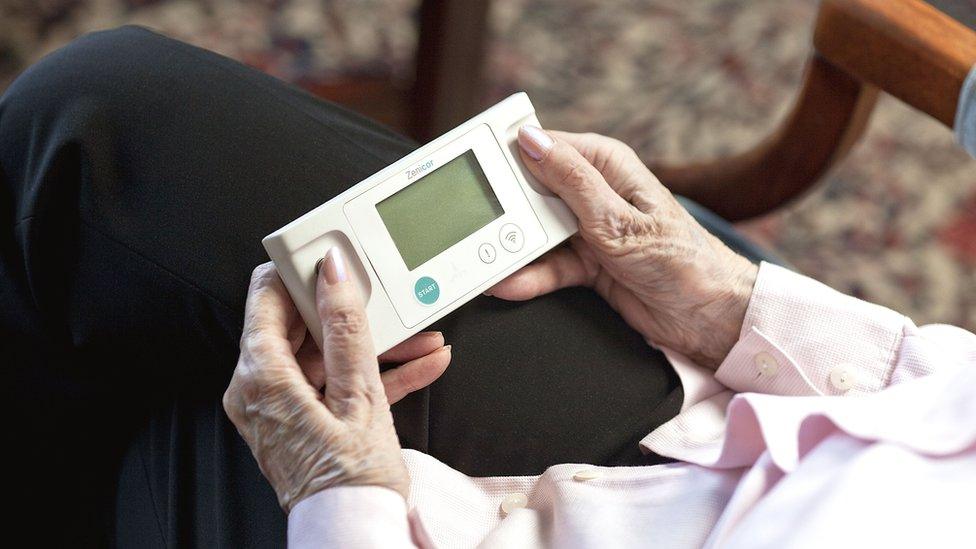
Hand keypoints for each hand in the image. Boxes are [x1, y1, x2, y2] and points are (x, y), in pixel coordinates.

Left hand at [223, 250, 451, 510]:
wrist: (357, 534)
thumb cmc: (352, 481)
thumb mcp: (359, 395)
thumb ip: (346, 329)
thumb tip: (333, 276)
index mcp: (261, 377)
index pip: (265, 296)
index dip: (299, 271)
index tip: (331, 258)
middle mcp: (258, 389)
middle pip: (300, 324)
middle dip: (351, 311)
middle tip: (385, 297)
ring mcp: (280, 405)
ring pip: (326, 354)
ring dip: (375, 345)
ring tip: (421, 339)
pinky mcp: (302, 419)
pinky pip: (335, 383)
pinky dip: (373, 374)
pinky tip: (419, 364)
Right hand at [489, 126, 757, 368]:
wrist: (708, 316)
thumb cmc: (681, 259)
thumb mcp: (618, 219)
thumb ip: (571, 182)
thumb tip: (531, 141)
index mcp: (606, 165)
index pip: (545, 148)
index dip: (508, 156)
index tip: (472, 167)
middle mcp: (594, 193)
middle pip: (533, 192)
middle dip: (504, 210)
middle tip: (472, 223)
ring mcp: (587, 230)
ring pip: (535, 233)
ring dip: (512, 249)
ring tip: (483, 260)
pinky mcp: (586, 264)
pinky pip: (547, 267)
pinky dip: (528, 277)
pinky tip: (506, 283)